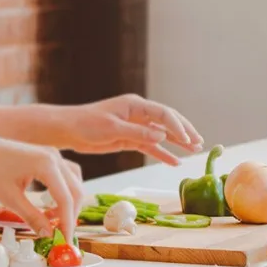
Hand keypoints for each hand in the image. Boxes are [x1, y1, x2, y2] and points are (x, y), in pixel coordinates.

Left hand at [0, 125, 83, 239]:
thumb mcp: (9, 198)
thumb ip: (32, 216)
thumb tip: (48, 234)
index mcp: (46, 164)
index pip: (66, 199)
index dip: (68, 223)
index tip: (66, 241)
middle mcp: (54, 157)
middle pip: (75, 190)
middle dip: (71, 214)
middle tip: (61, 233)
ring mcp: (51, 154)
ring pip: (73, 182)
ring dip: (68, 202)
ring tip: (54, 219)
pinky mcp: (46, 155)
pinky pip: (65, 175)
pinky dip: (63, 191)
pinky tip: (50, 203)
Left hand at [50, 95, 202, 164]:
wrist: (67, 130)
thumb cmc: (86, 124)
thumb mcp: (111, 128)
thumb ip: (137, 133)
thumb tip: (162, 136)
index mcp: (134, 105)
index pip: (163, 113)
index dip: (177, 126)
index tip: (188, 139)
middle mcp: (137, 114)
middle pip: (167, 122)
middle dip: (183, 132)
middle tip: (199, 142)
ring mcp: (134, 127)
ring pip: (160, 135)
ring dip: (177, 143)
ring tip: (194, 151)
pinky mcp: (128, 139)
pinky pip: (149, 147)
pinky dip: (162, 154)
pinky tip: (174, 162)